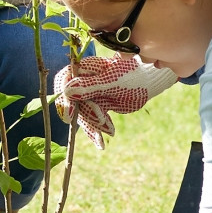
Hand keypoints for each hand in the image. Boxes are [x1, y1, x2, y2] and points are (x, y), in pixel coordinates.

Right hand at [54, 55, 179, 148]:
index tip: (70, 114)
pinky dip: (95, 132)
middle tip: (101, 119)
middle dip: (85, 114)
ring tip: (109, 129)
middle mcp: (83, 81)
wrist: (148, 84)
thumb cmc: (132, 76)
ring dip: (94, 124)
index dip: (64, 98)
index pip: (63, 81)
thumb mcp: (112, 82)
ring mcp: (88, 94)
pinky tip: (100, 143)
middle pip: (71, 101)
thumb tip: (67, 91)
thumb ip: (89, 86)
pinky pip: (90, 121)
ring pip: (81, 114)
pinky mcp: (95, 106)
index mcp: (84, 68)